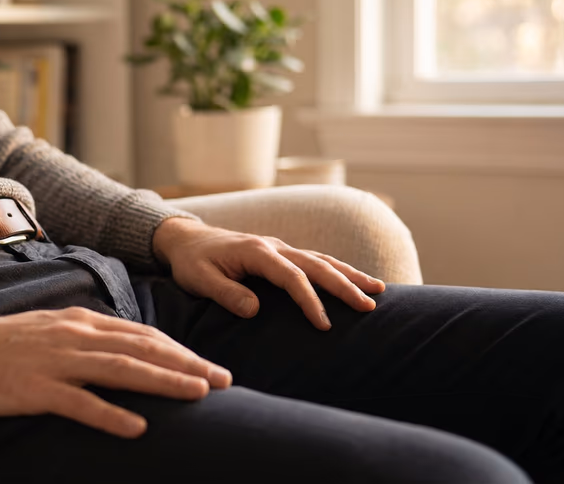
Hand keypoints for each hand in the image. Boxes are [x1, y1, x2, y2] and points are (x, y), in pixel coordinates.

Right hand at [0, 307, 231, 437]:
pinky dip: (111, 414)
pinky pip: (80, 402)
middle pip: (142, 349)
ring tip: (199, 395)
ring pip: (122, 370)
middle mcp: (76, 337)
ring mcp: (56, 362)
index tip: (210, 367)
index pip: (142, 335)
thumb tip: (127, 351)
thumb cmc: (3, 344)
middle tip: (224, 381)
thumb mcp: (53, 331)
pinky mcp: (36, 389)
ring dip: (164, 381)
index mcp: (81, 322)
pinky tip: (138, 426)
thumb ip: (89, 339)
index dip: (180, 351)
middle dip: (187, 365)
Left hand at [153, 218, 384, 329]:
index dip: (309, 300)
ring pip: (321, 260)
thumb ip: (225, 293)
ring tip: (378, 290)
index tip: (324, 324)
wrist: (185, 239)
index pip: (290, 276)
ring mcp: (280, 247)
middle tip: (369, 305)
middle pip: (316, 264)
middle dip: (345, 284)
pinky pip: (314, 261)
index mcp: (255, 251)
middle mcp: (273, 246)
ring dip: (350, 274)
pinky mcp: (281, 254)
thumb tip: (254, 310)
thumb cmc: (191, 262)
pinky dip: (337, 270)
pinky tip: (355, 281)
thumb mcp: (199, 280)